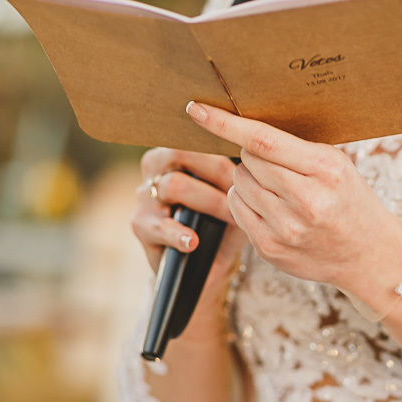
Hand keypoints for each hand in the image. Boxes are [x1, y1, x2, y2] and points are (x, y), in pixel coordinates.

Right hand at [131, 148, 248, 314]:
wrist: (206, 263)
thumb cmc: (223, 219)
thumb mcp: (234, 195)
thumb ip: (240, 176)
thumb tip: (259, 158)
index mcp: (176, 151)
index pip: (195, 138)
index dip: (223, 152)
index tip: (249, 168)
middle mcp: (156, 167)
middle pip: (180, 154)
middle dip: (217, 174)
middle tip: (243, 193)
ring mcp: (145, 195)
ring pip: (172, 185)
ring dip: (208, 201)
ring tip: (231, 216)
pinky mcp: (141, 225)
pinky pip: (158, 225)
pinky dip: (178, 234)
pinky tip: (193, 242)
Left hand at [185, 101, 401, 293]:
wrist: (368, 254)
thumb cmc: (350, 199)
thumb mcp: (336, 164)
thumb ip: (296, 148)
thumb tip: (244, 127)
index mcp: (325, 170)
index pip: (264, 140)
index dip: (225, 124)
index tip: (197, 110)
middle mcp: (306, 200)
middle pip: (247, 161)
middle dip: (253, 155)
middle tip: (276, 164)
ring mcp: (286, 228)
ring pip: (238, 183)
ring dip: (249, 178)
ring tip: (278, 188)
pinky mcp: (271, 248)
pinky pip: (236, 209)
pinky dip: (246, 200)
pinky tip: (271, 206)